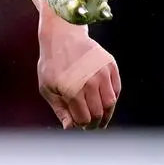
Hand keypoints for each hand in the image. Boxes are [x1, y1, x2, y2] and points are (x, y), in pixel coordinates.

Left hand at [36, 9, 120, 128]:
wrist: (62, 36)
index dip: (83, 125)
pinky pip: (116, 89)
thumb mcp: (47, 88)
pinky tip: (104, 102)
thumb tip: (70, 128)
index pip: (85, 118)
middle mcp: (90, 82)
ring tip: (100, 117)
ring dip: (106, 114)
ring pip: (110, 103)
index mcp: (72, 90)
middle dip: (95, 123)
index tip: (81, 126)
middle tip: (91, 126)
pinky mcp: (110, 66)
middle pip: (99, 113)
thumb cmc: (52, 64)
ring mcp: (102, 73)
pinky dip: (112, 99)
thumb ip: (60, 109)